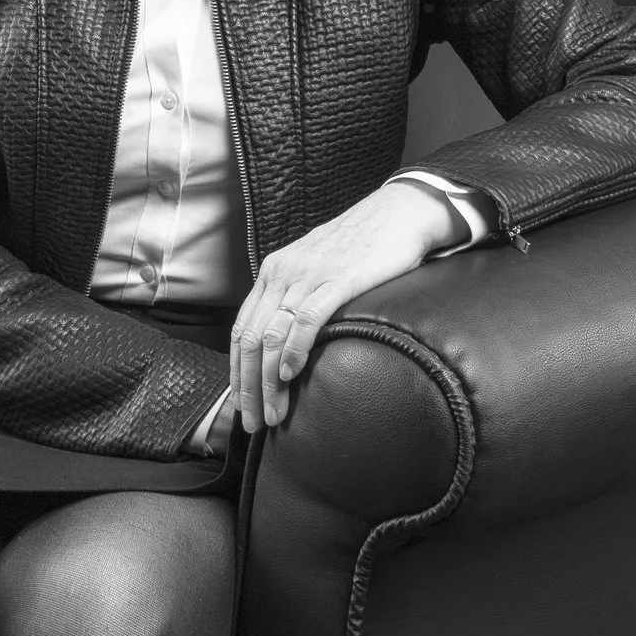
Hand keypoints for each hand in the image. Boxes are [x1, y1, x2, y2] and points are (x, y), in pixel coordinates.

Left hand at [228, 181, 458, 431]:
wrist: (398, 213)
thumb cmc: (361, 246)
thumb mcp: (316, 268)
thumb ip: (297, 297)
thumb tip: (286, 342)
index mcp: (274, 272)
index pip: (242, 330)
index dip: (237, 372)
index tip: (242, 406)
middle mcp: (283, 273)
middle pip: (251, 339)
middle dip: (247, 387)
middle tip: (253, 422)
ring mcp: (308, 275)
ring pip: (272, 335)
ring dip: (268, 381)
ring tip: (273, 412)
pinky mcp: (337, 279)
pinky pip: (305, 319)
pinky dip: (293, 350)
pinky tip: (291, 375)